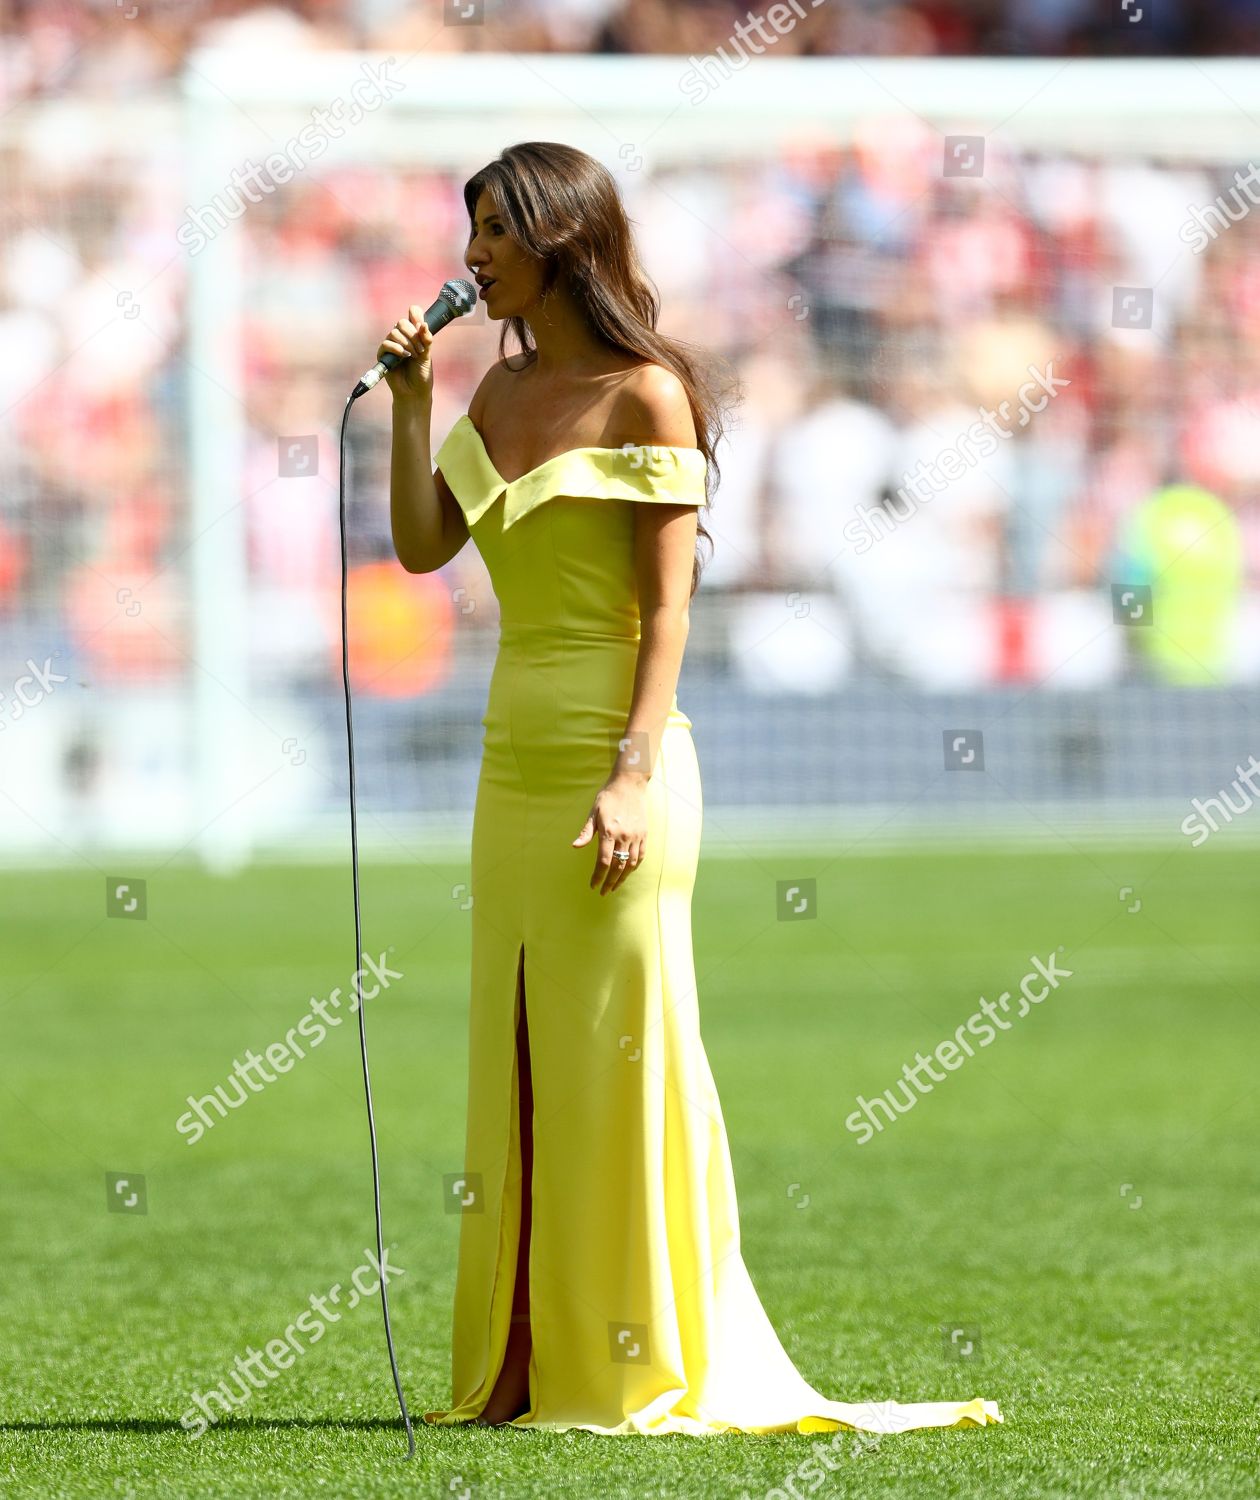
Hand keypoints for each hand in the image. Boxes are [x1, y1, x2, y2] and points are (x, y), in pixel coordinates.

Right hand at [377, 304, 434, 400]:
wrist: (414, 391)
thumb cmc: (422, 374)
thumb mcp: (427, 355)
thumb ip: (426, 340)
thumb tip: (423, 324)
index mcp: (414, 334)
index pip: (412, 314)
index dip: (416, 314)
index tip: (421, 324)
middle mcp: (402, 337)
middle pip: (402, 322)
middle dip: (412, 335)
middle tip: (420, 350)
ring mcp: (392, 344)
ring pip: (394, 332)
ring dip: (406, 343)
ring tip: (413, 356)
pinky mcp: (383, 354)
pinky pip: (387, 343)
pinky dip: (397, 349)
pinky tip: (405, 357)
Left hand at [572, 776, 646, 895]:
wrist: (629, 784)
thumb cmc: (608, 797)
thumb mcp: (593, 812)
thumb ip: (586, 832)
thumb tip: (575, 846)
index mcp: (609, 831)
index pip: (603, 861)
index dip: (598, 876)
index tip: (593, 885)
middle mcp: (624, 836)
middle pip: (617, 866)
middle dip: (610, 882)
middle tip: (603, 892)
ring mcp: (636, 836)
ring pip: (630, 864)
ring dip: (622, 878)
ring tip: (615, 887)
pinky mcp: (644, 834)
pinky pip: (640, 855)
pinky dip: (633, 867)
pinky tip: (627, 872)